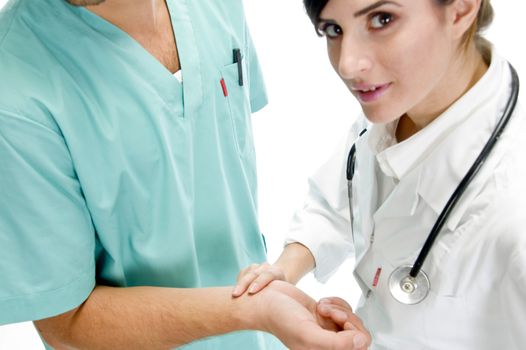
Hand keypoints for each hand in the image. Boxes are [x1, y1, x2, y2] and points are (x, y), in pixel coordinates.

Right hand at [232, 262, 285, 296]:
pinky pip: (241, 275)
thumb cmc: (282, 294)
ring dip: (239, 284)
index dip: (259, 282)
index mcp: (277, 272)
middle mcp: (267, 267)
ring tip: (233, 295)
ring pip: (246, 273)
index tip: (251, 292)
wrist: (278, 282)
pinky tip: (234, 293)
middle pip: (254, 273)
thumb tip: (280, 313)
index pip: (268, 275)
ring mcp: (256, 267)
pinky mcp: (247, 269)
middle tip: (236, 294)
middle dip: (244, 283)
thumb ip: (282, 299)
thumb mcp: (285, 296)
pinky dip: (237, 283)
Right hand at [247, 280, 369, 349]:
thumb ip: (336, 344)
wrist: (266, 299)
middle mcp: (327, 344)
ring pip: (351, 320)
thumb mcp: (307, 333)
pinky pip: (343, 309)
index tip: (340, 322)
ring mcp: (327, 330)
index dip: (354, 333)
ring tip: (322, 307)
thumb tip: (359, 341)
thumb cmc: (279, 318)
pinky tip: (321, 303)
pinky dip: (335, 302)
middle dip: (346, 317)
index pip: (359, 348)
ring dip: (338, 308)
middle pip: (359, 333)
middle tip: (330, 312)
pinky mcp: (325, 316)